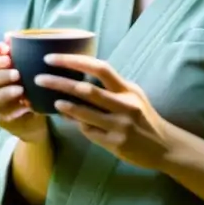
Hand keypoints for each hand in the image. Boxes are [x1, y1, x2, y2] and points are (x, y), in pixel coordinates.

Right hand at [0, 35, 47, 144]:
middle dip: (0, 75)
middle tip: (16, 73)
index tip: (6, 50)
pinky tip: (24, 108)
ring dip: (4, 93)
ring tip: (20, 90)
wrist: (46, 110)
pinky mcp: (4, 120)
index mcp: (0, 72)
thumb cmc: (40, 82)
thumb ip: (26, 49)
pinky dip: (12, 112)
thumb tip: (11, 34)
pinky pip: (1, 118)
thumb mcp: (37, 64)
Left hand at [36, 55, 172, 170]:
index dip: (74, 60)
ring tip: (51, 101)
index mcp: (127, 89)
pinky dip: (75, 123)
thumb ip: (111, 88)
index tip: (52, 58)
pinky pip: (89, 132)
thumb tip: (80, 76)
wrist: (164, 146)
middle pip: (86, 90)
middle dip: (59, 82)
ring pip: (85, 113)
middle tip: (39, 78)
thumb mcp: (133, 97)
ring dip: (65, 105)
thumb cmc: (144, 118)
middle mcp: (125, 105)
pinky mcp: (115, 144)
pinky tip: (66, 118)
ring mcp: (120, 126)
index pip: (100, 68)